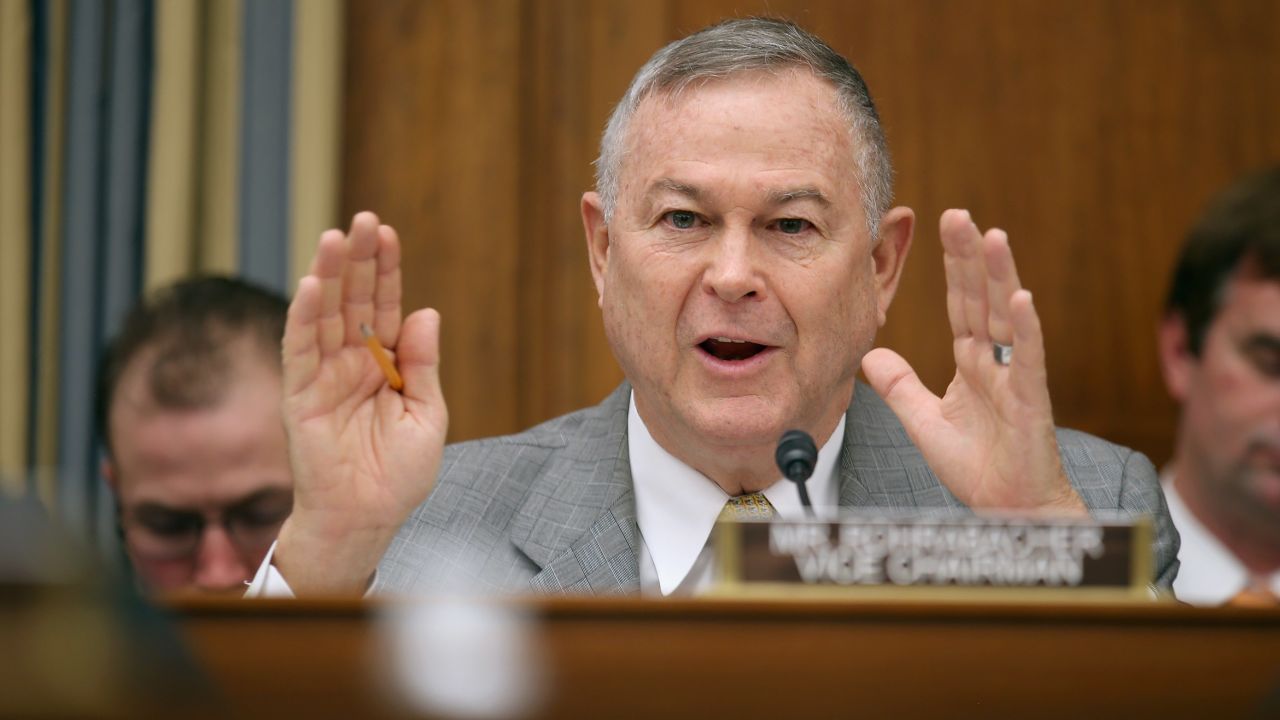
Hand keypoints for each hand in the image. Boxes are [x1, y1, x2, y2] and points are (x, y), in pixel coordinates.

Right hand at [274, 212, 447, 593]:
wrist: (368, 518)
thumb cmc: (399, 474)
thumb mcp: (427, 415)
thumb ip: (423, 365)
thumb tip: (424, 311)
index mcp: (386, 364)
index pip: (384, 305)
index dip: (386, 270)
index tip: (387, 233)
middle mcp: (352, 362)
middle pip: (353, 300)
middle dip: (358, 259)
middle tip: (362, 220)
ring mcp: (324, 375)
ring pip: (324, 316)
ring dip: (327, 276)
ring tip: (333, 238)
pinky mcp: (301, 395)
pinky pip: (299, 350)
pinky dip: (303, 317)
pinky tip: (310, 286)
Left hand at [861, 209, 1084, 513]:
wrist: (1007, 509)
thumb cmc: (978, 466)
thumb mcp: (923, 420)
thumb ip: (901, 386)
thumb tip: (871, 355)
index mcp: (971, 362)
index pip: (960, 304)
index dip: (953, 267)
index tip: (944, 225)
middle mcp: (994, 361)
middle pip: (981, 298)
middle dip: (970, 257)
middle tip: (958, 214)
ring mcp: (1015, 377)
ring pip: (1006, 318)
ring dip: (1001, 277)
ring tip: (993, 236)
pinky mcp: (1030, 400)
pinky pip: (1027, 359)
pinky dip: (1024, 329)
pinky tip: (1020, 297)